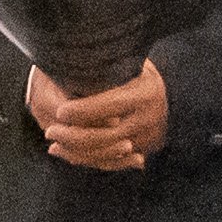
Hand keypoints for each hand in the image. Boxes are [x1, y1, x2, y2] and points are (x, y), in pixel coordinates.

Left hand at [27, 62, 169, 171]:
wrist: (171, 95)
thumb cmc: (138, 71)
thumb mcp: (128, 61)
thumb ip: (107, 65)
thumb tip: (71, 58)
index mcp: (145, 93)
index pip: (108, 106)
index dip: (81, 111)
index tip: (60, 111)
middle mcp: (149, 119)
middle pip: (105, 136)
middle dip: (73, 137)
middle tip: (50, 131)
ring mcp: (147, 138)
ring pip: (106, 154)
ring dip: (76, 153)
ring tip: (54, 145)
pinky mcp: (143, 151)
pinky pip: (112, 163)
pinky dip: (88, 160)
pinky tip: (68, 155)